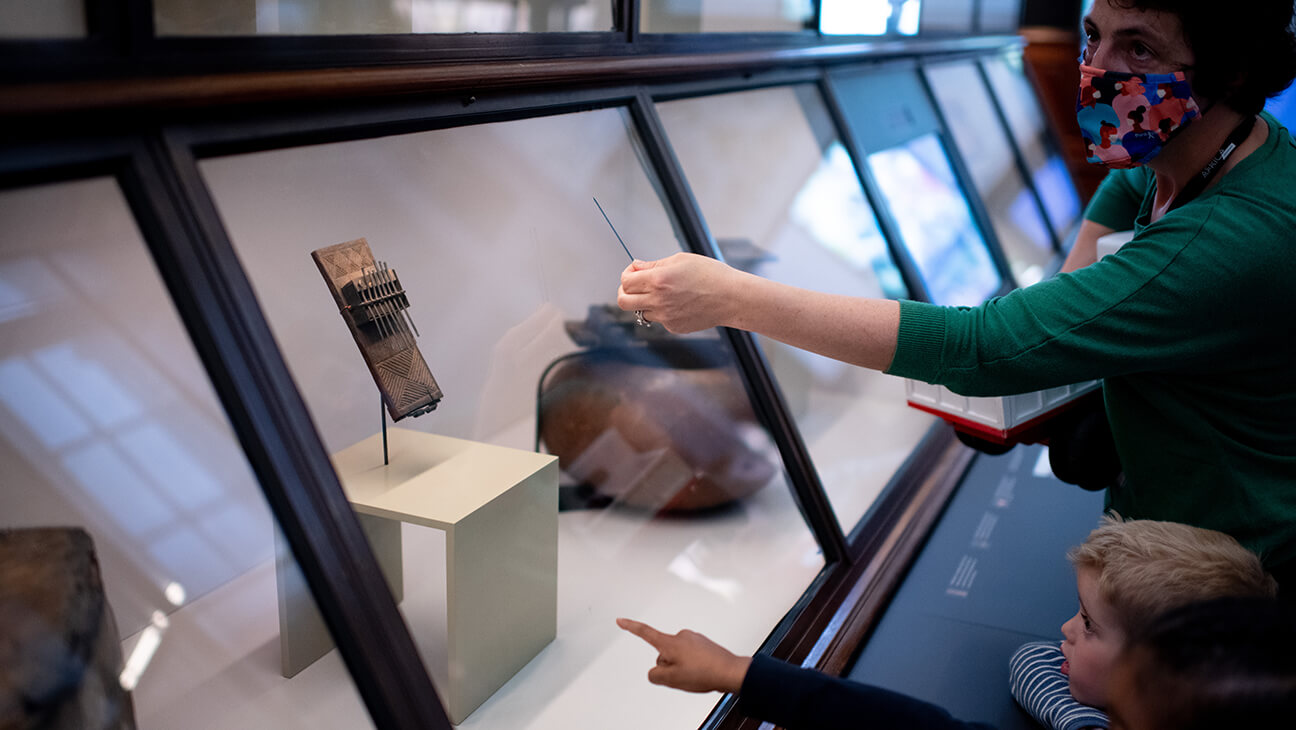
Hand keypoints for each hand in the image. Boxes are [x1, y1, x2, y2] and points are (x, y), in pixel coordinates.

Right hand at [616, 617, 751, 693]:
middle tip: (684, 677)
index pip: (645, 633)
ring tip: (696, 675)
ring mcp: (693, 639)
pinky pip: (691, 656)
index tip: (621, 620)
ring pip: (678, 656)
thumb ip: (655, 675)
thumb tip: (655, 671)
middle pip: (664, 654)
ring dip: (683, 667)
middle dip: (669, 666)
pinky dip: (693, 665)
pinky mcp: (703, 644)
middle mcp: (681, 636)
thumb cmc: (704, 673)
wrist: (730, 671)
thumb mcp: (672, 679)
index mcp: (670, 643)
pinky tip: (702, 673)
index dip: (631, 627)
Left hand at [617, 252, 747, 333]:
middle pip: (623, 301)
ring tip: (663, 293)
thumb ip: (653, 265)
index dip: (626, 274)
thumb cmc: (710, 274)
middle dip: (624, 292)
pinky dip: (663, 311)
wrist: (732, 297)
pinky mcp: (674, 327)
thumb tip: (635, 267)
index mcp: (658, 280)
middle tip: (634, 286)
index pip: (626, 281)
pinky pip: (660, 319)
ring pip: (641, 312)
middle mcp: (658, 301)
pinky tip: (680, 302)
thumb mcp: (680, 260)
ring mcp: (666, 317)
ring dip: (645, 302)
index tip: (634, 272)